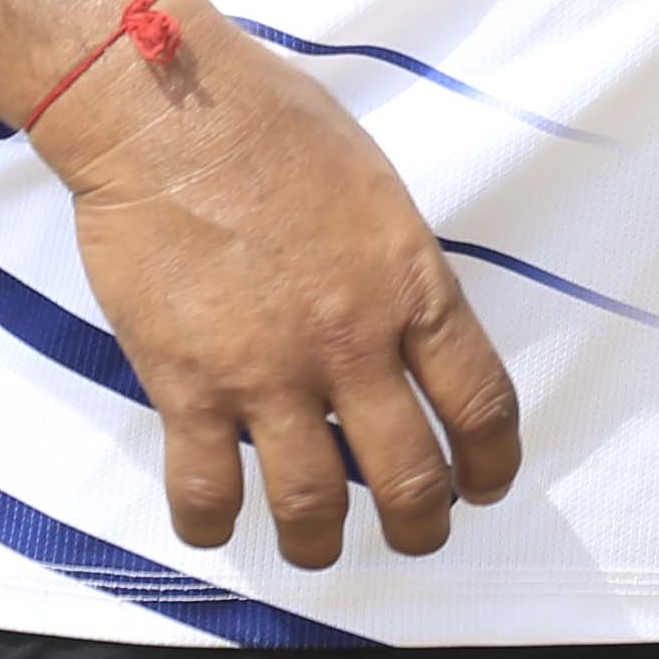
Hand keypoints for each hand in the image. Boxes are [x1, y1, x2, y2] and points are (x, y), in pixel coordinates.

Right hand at [31, 0, 522, 568]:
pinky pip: (207, 489)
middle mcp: (351, 341)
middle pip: (409, 476)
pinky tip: (214, 523)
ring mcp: (268, 371)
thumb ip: (397, 269)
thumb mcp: (376, 189)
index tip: (481, 485)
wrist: (169, 110)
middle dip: (420, 526)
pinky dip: (212, 523)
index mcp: (411, 284)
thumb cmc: (273, 123)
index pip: (481, 402)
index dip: (490, 462)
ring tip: (317, 547)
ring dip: (320, 544)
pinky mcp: (187, 384)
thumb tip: (404, 325)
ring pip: (312, 505)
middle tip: (413, 536)